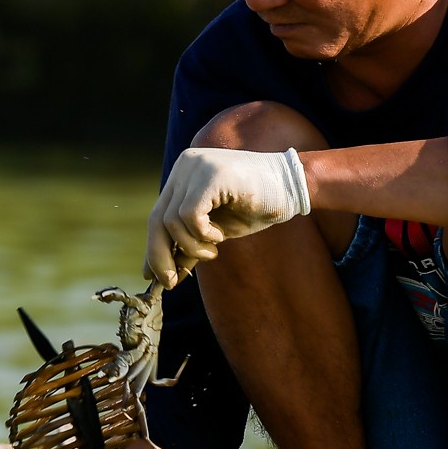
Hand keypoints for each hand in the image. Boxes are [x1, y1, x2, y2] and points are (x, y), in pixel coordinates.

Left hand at [144, 147, 310, 288]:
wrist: (294, 186)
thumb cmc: (258, 206)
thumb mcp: (218, 231)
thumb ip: (192, 244)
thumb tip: (168, 273)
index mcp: (184, 175)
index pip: (158, 215)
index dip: (154, 248)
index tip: (154, 276)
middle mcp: (185, 166)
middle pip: (157, 219)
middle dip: (160, 256)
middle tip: (170, 283)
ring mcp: (196, 167)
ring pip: (172, 221)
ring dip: (192, 246)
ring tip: (214, 248)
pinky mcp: (211, 175)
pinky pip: (189, 215)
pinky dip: (202, 234)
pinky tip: (220, 237)